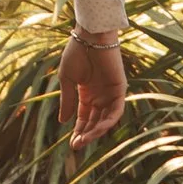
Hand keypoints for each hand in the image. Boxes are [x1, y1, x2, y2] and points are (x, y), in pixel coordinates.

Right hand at [57, 27, 126, 149]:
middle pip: (94, 122)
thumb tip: (62, 122)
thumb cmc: (76, 53)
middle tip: (76, 146)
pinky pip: (116, 111)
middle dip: (86, 135)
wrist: (90, 37)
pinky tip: (96, 129)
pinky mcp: (120, 90)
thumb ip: (66, 100)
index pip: (84, 118)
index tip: (71, 144)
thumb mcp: (67, 79)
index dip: (78, 130)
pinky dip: (107, 122)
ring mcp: (110, 94)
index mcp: (87, 93)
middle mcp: (100, 96)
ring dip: (95, 131)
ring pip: (105, 120)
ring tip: (83, 140)